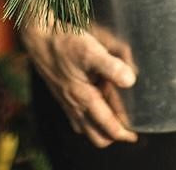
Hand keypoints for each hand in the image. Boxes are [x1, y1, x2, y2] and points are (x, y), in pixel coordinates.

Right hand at [22, 20, 137, 146]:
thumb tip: (131, 81)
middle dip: (113, 136)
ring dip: (101, 128)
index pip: (108, 128)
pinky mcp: (61, 96)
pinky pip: (77, 118)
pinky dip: (89, 119)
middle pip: (97, 137)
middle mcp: (74, 106)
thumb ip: (111, 66)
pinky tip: (96, 103)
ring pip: (86, 129)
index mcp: (84, 98)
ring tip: (115, 117)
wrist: (38, 38)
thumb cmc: (64, 44)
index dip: (125, 134)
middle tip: (128, 129)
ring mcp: (66, 102)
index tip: (136, 135)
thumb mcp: (90, 51)